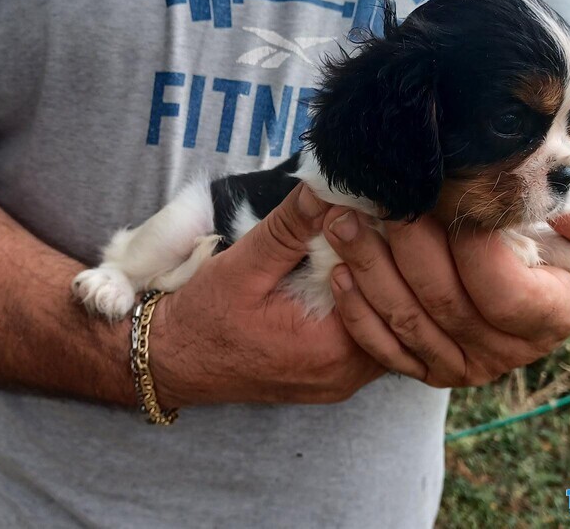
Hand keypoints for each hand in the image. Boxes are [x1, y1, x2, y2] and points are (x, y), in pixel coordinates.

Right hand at [149, 184, 382, 406]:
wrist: (174, 363)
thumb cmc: (203, 318)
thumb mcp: (243, 265)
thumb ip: (289, 228)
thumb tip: (326, 189)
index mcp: (330, 348)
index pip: (385, 290)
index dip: (382, 245)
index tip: (371, 208)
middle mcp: (346, 374)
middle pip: (395, 312)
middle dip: (390, 263)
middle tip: (377, 219)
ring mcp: (342, 382)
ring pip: (388, 328)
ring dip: (382, 285)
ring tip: (368, 241)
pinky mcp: (334, 379)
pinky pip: (369, 340)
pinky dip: (367, 305)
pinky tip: (355, 274)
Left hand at [322, 184, 569, 387]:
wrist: (521, 252)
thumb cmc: (552, 223)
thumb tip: (562, 212)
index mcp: (562, 312)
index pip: (506, 294)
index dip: (471, 250)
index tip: (444, 199)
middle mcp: (517, 348)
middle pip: (449, 306)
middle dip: (408, 249)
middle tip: (379, 201)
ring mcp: (471, 363)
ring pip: (411, 324)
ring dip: (370, 271)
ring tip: (343, 224)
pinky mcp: (432, 366)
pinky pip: (387, 351)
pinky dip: (359, 312)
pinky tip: (339, 272)